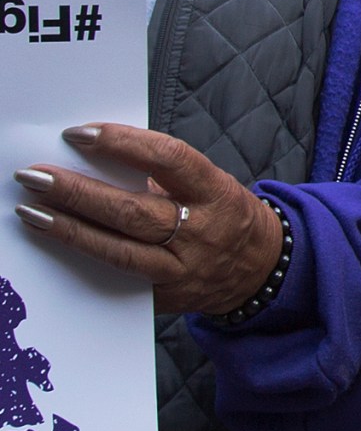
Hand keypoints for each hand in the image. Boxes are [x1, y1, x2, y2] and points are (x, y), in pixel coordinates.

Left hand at [16, 123, 282, 314]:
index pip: (167, 159)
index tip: (79, 134)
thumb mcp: (209, 184)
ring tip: (30, 211)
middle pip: (131, 210)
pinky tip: (53, 246)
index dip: (122, 143)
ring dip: (68, 229)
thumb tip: (96, 159)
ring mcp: (181, 268)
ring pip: (117, 249)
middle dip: (77, 191)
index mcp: (214, 192)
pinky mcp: (164, 296)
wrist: (260, 269)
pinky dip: (82, 261)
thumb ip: (161, 175)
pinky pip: (117, 279)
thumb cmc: (225, 214)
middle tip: (34, 176)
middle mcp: (200, 231)